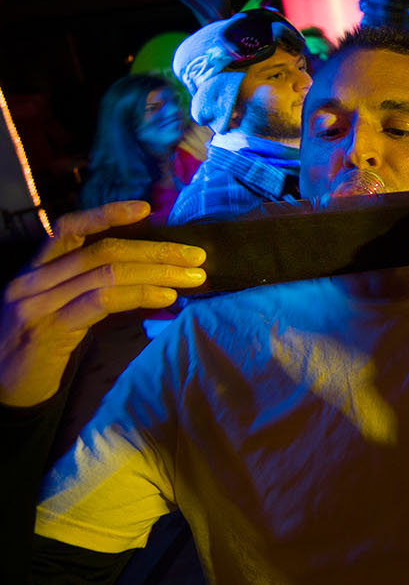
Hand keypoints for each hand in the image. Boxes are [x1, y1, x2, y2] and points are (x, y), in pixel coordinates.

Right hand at [1, 202, 205, 406]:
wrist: (2, 392)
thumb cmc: (41, 347)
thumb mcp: (60, 308)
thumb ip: (93, 288)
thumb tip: (154, 273)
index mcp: (36, 270)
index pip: (69, 227)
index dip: (107, 214)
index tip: (146, 208)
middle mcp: (32, 281)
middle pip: (103, 250)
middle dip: (156, 250)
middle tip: (196, 255)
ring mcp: (37, 304)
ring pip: (107, 272)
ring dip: (158, 272)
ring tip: (192, 277)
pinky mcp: (48, 330)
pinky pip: (101, 301)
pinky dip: (140, 294)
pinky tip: (167, 298)